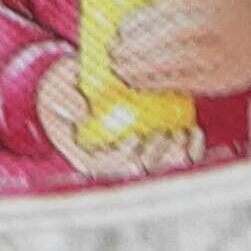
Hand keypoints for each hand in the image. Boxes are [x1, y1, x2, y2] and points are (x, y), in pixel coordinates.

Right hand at [33, 57, 200, 179]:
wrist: (74, 82)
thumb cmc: (63, 88)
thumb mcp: (57, 90)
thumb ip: (65, 101)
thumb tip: (82, 113)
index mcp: (87, 155)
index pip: (106, 166)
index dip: (122, 157)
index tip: (133, 138)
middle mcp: (112, 159)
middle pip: (138, 169)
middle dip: (155, 155)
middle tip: (165, 134)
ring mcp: (134, 151)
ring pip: (160, 165)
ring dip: (175, 154)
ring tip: (182, 134)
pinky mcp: (152, 139)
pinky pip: (175, 152)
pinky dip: (189, 146)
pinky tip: (194, 131)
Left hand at [110, 0, 250, 98]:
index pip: (164, 11)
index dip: (138, 23)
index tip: (119, 29)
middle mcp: (212, 26)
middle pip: (164, 40)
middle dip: (133, 49)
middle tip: (113, 52)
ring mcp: (218, 55)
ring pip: (171, 66)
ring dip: (140, 70)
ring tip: (119, 69)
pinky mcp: (221, 79)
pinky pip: (182, 84)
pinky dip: (157, 85)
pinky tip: (139, 82)